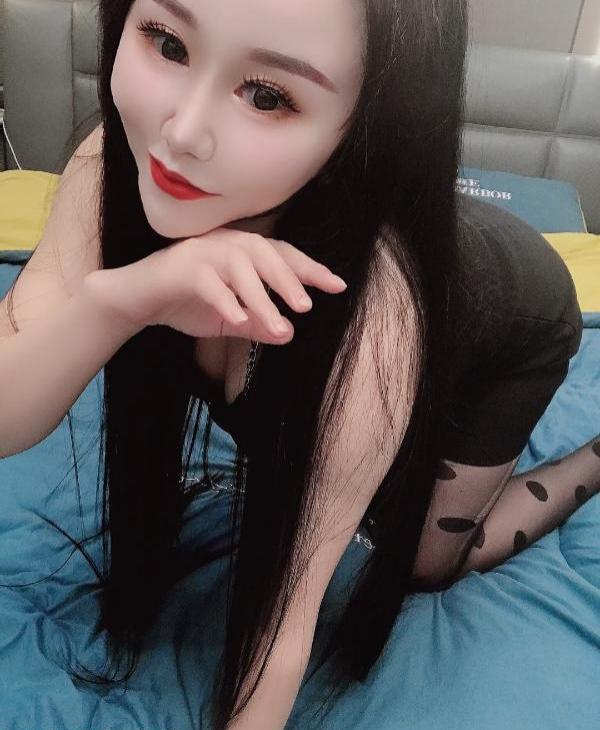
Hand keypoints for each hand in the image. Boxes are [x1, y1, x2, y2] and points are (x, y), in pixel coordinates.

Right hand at [85, 227, 346, 344]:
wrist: (138, 300)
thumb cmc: (186, 304)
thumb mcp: (230, 319)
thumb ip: (258, 324)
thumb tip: (288, 335)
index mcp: (242, 252)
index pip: (282, 255)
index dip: (310, 269)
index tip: (337, 286)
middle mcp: (226, 244)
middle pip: (265, 253)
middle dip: (288, 279)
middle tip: (307, 307)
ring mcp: (202, 252)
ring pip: (239, 268)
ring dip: (261, 297)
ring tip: (280, 325)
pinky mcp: (180, 268)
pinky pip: (207, 282)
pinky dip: (225, 301)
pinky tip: (239, 321)